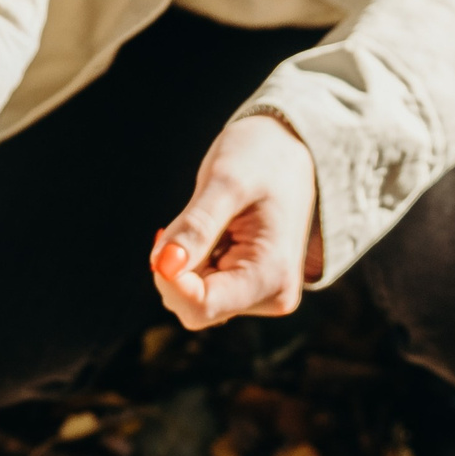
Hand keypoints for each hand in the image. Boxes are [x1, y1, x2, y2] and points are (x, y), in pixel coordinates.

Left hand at [150, 113, 322, 328]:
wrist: (290, 147)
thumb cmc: (263, 157)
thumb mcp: (226, 182)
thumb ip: (196, 227)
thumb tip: (164, 267)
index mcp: (271, 277)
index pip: (200, 308)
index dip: (169, 278)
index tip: (165, 233)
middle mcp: (272, 295)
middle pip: (193, 305)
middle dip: (177, 264)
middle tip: (193, 216)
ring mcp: (262, 293)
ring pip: (193, 295)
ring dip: (187, 258)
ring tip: (214, 217)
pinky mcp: (250, 285)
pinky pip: (202, 284)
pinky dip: (194, 257)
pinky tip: (216, 228)